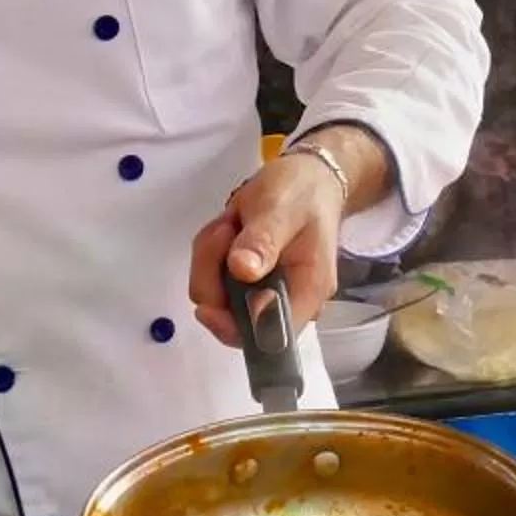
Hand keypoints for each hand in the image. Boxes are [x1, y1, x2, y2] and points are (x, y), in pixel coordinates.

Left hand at [189, 153, 349, 347]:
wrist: (307, 178)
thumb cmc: (303, 193)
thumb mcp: (282, 210)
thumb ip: (263, 241)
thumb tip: (243, 271)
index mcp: (305, 294)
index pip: (267, 338)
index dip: (232, 328)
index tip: (208, 305)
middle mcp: (284, 302)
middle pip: (231, 317)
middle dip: (214, 274)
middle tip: (226, 231)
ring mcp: (261, 292)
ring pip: (214, 295)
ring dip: (210, 257)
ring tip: (232, 223)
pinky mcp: (244, 281)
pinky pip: (211, 278)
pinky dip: (210, 253)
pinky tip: (229, 227)